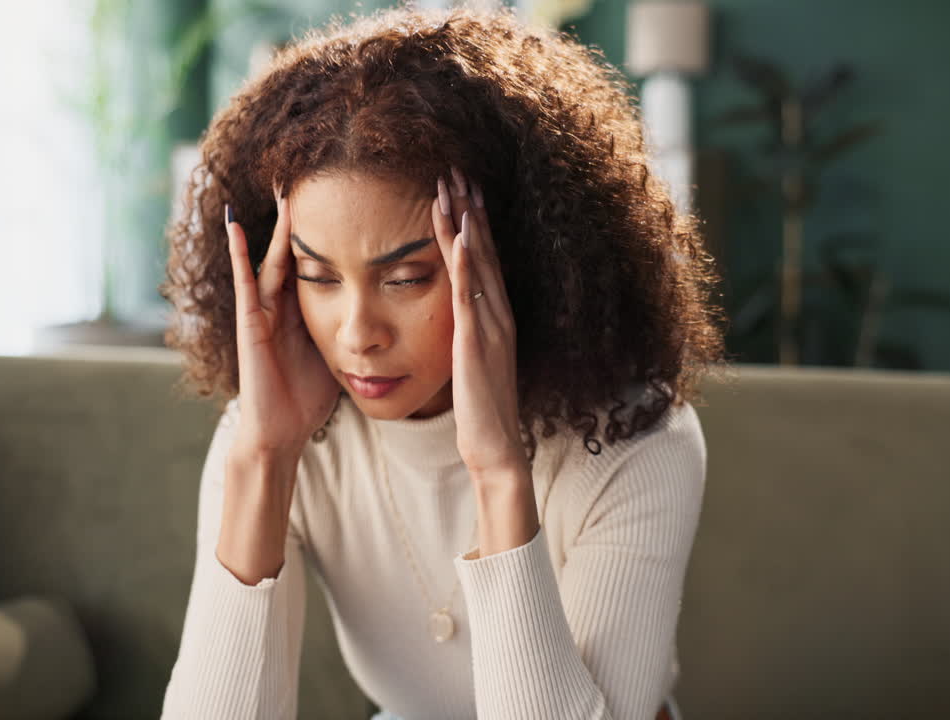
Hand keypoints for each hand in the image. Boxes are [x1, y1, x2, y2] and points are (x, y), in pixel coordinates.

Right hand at [224, 189, 340, 456]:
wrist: (281, 431)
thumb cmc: (307, 398)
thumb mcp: (339, 352)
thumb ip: (354, 330)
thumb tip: (391, 316)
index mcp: (304, 309)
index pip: (319, 260)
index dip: (331, 231)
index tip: (346, 198)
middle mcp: (282, 304)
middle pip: (295, 251)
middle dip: (302, 218)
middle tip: (309, 176)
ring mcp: (263, 311)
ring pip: (273, 259)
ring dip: (276, 224)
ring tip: (281, 188)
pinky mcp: (250, 323)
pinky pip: (245, 283)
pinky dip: (239, 254)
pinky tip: (234, 225)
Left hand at [431, 167, 529, 478]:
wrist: (495, 446)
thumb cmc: (481, 408)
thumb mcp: (474, 360)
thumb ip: (469, 332)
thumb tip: (459, 312)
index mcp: (495, 317)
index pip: (484, 258)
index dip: (474, 221)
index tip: (462, 188)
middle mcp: (497, 314)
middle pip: (483, 250)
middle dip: (469, 209)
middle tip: (455, 169)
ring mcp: (490, 326)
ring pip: (477, 264)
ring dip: (464, 224)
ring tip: (452, 187)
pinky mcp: (476, 342)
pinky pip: (469, 296)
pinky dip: (466, 264)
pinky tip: (460, 236)